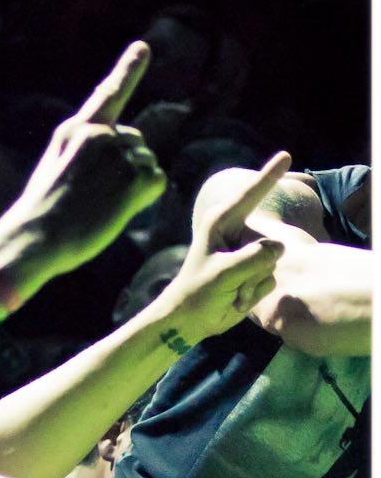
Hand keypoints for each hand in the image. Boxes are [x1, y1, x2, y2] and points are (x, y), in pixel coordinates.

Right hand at [0, 42, 166, 289]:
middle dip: (127, 166)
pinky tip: (118, 210)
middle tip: (97, 196)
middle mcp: (100, 135)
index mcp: (76, 130)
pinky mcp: (133, 178)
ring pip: (147, 162)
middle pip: (135, 142)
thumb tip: (121, 153)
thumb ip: (84, 151)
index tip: (143, 47)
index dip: (128, 70)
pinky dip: (145, 198)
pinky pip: (156, 181)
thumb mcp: (54, 168)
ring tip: (101, 206)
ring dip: (134, 185)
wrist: (34, 238)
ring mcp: (118, 154)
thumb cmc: (41, 214)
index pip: (107, 95)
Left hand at [156, 152, 290, 346]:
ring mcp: (248, 251)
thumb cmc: (198, 293)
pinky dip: (255, 293)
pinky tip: (237, 299)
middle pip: (269, 244)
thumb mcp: (224, 274)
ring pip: (273, 262)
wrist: (191, 321)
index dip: (270, 176)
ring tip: (231, 292)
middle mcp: (238, 232)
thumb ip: (254, 258)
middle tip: (230, 285)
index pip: (251, 195)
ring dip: (253, 284)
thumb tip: (279, 249)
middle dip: (254, 270)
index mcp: (222, 222)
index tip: (286, 156)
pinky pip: (271, 278)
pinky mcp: (255, 270)